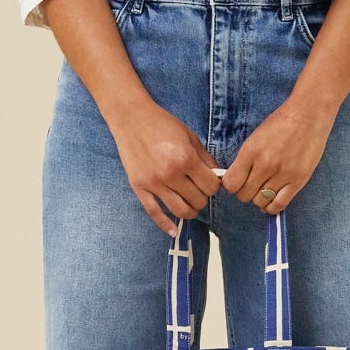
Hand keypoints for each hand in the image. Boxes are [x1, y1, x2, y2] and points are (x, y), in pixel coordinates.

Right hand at [110, 100, 222, 236]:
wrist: (132, 118)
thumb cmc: (163, 124)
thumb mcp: (190, 136)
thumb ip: (205, 158)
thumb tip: (217, 177)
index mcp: (185, 159)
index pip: (210, 186)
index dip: (214, 186)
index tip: (210, 182)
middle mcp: (170, 174)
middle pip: (198, 200)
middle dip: (203, 197)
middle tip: (199, 190)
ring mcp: (153, 183)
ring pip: (180, 211)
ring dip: (190, 211)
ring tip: (191, 205)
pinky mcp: (139, 187)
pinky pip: (154, 212)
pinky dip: (165, 225)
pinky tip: (173, 231)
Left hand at [220, 96, 334, 210]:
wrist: (309, 116)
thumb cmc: (281, 123)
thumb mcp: (255, 137)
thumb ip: (245, 159)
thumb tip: (235, 179)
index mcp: (251, 152)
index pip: (231, 183)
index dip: (231, 185)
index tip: (235, 182)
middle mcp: (265, 165)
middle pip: (244, 195)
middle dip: (244, 192)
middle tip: (250, 185)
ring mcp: (282, 174)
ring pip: (260, 201)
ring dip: (258, 199)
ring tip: (262, 190)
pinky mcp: (298, 181)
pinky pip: (279, 205)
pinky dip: (272, 207)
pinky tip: (271, 201)